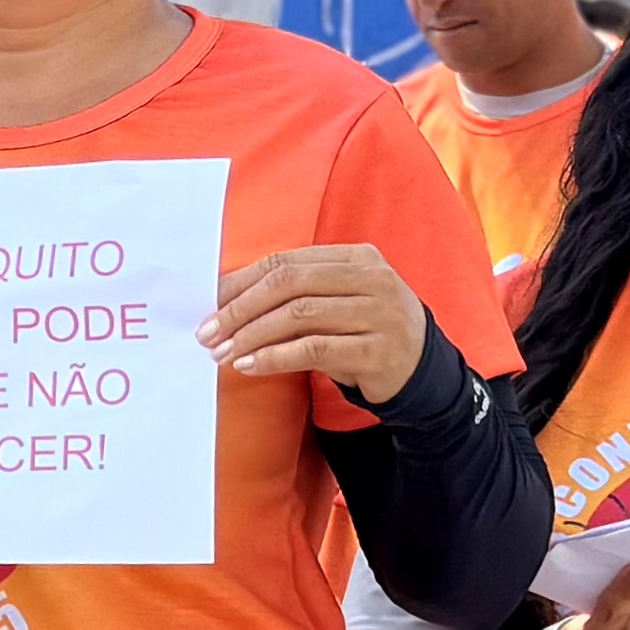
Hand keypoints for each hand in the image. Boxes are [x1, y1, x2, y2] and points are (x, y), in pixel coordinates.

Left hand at [200, 246, 429, 401]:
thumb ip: (297, 294)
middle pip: (289, 284)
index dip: (242, 282)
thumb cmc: (365, 333)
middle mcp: (372, 279)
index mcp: (357, 258)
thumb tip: (227, 300)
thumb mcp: (337, 303)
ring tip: (222, 353)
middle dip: (240, 309)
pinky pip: (314, 349)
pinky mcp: (378, 350)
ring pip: (299, 315)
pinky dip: (275, 357)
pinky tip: (249, 366)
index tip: (209, 304)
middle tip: (208, 333)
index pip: (287, 262)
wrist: (421, 371)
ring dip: (251, 335)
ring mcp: (379, 313)